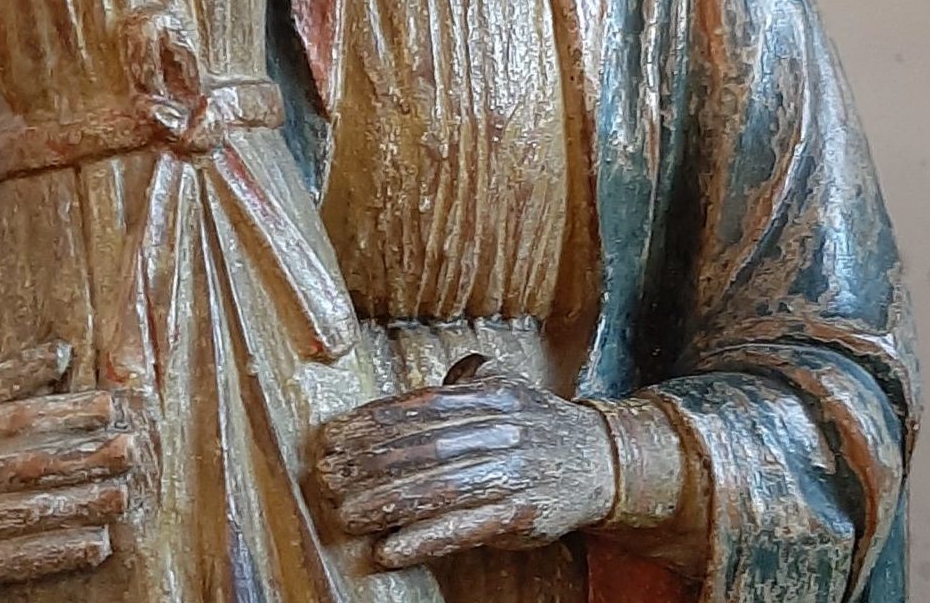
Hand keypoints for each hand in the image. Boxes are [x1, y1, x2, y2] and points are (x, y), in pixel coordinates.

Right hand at [0, 340, 146, 586]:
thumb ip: (4, 380)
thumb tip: (62, 351)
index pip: (16, 416)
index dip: (65, 411)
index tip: (111, 406)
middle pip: (25, 466)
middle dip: (83, 459)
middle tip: (130, 451)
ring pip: (21, 514)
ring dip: (77, 507)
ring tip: (120, 496)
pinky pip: (8, 562)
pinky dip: (54, 554)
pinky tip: (95, 545)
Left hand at [311, 373, 615, 568]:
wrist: (602, 461)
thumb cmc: (541, 425)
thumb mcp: (510, 387)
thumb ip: (466, 380)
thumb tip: (415, 386)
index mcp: (492, 397)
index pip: (422, 407)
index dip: (373, 422)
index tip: (332, 436)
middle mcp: (502, 431)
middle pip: (425, 447)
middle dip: (370, 463)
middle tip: (327, 476)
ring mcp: (513, 474)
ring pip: (440, 489)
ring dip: (387, 504)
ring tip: (345, 515)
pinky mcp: (521, 516)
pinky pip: (466, 529)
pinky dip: (425, 540)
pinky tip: (389, 549)